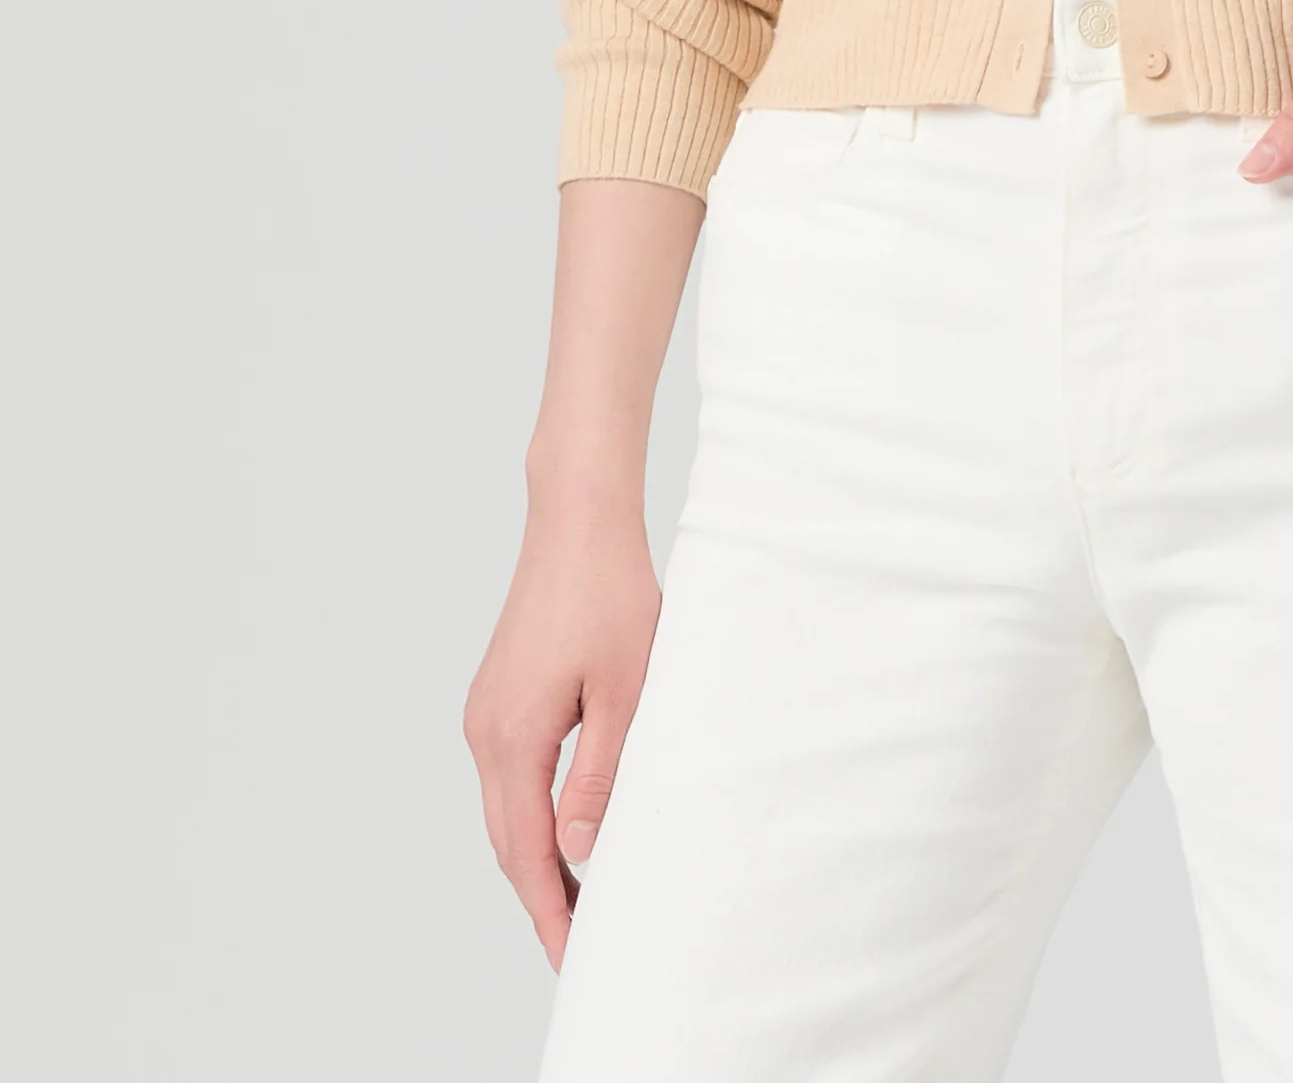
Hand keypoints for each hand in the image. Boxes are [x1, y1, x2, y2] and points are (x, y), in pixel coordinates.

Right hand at [463, 496, 662, 970]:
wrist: (577, 522)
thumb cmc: (611, 595)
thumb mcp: (623, 693)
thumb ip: (599, 778)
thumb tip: (579, 854)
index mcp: (512, 738)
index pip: (527, 854)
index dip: (552, 911)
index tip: (576, 956)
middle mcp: (484, 732)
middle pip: (508, 842)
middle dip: (542, 898)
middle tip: (580, 946)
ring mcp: (483, 714)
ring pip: (505, 812)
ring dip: (537, 858)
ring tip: (582, 899)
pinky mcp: (495, 698)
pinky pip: (508, 778)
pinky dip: (531, 817)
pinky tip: (565, 831)